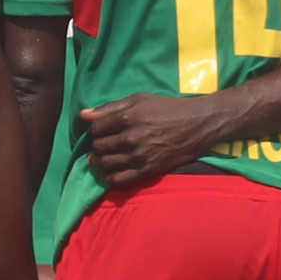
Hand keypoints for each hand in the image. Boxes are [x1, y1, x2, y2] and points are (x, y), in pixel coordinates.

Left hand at [80, 93, 226, 190]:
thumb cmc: (168, 108)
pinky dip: (110, 177)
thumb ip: (110, 107)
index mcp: (128, 118)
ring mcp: (138, 157)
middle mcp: (131, 139)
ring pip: (105, 165)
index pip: (96, 128)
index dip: (94, 130)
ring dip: (100, 162)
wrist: (197, 125)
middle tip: (102, 145)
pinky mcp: (146, 171)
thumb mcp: (140, 99)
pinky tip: (111, 172)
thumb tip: (83, 115)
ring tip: (103, 158)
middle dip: (96, 146)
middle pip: (98, 147)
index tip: (100, 130)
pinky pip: (119, 180)